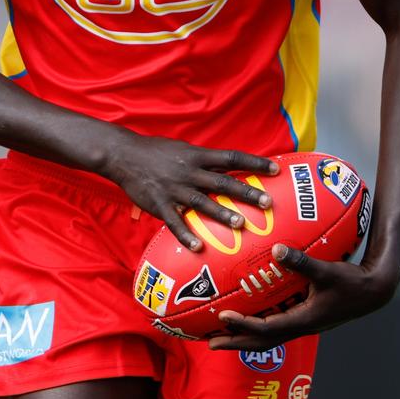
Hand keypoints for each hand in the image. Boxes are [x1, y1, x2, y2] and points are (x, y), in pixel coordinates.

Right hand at [105, 131, 277, 251]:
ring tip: (240, 225)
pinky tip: (198, 248)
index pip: (231, 157)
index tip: (275, 168)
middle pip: (223, 182)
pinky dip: (186, 235)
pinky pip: (175, 222)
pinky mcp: (159, 204)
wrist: (124, 155)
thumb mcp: (183, 150)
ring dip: (222, 214)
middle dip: (246, 193)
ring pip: (203, 203)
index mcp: (197, 156)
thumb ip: (205, 161)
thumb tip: (229, 168)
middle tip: (267, 202)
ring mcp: (175, 189)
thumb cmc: (157, 152)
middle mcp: (189, 172)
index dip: (254, 163)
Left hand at [208, 243, 398, 349]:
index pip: (267, 329)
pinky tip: (248, 315)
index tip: (222, 318)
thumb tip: (278, 249)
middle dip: (235, 342)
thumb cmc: (352, 282)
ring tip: (220, 334)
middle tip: (209, 342)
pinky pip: (275, 326)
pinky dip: (258, 325)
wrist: (373, 291)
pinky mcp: (305, 316)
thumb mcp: (327, 271)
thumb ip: (302, 262)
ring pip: (268, 337)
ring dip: (244, 337)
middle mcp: (300, 326)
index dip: (244, 325)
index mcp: (304, 319)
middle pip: (262, 342)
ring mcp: (302, 323)